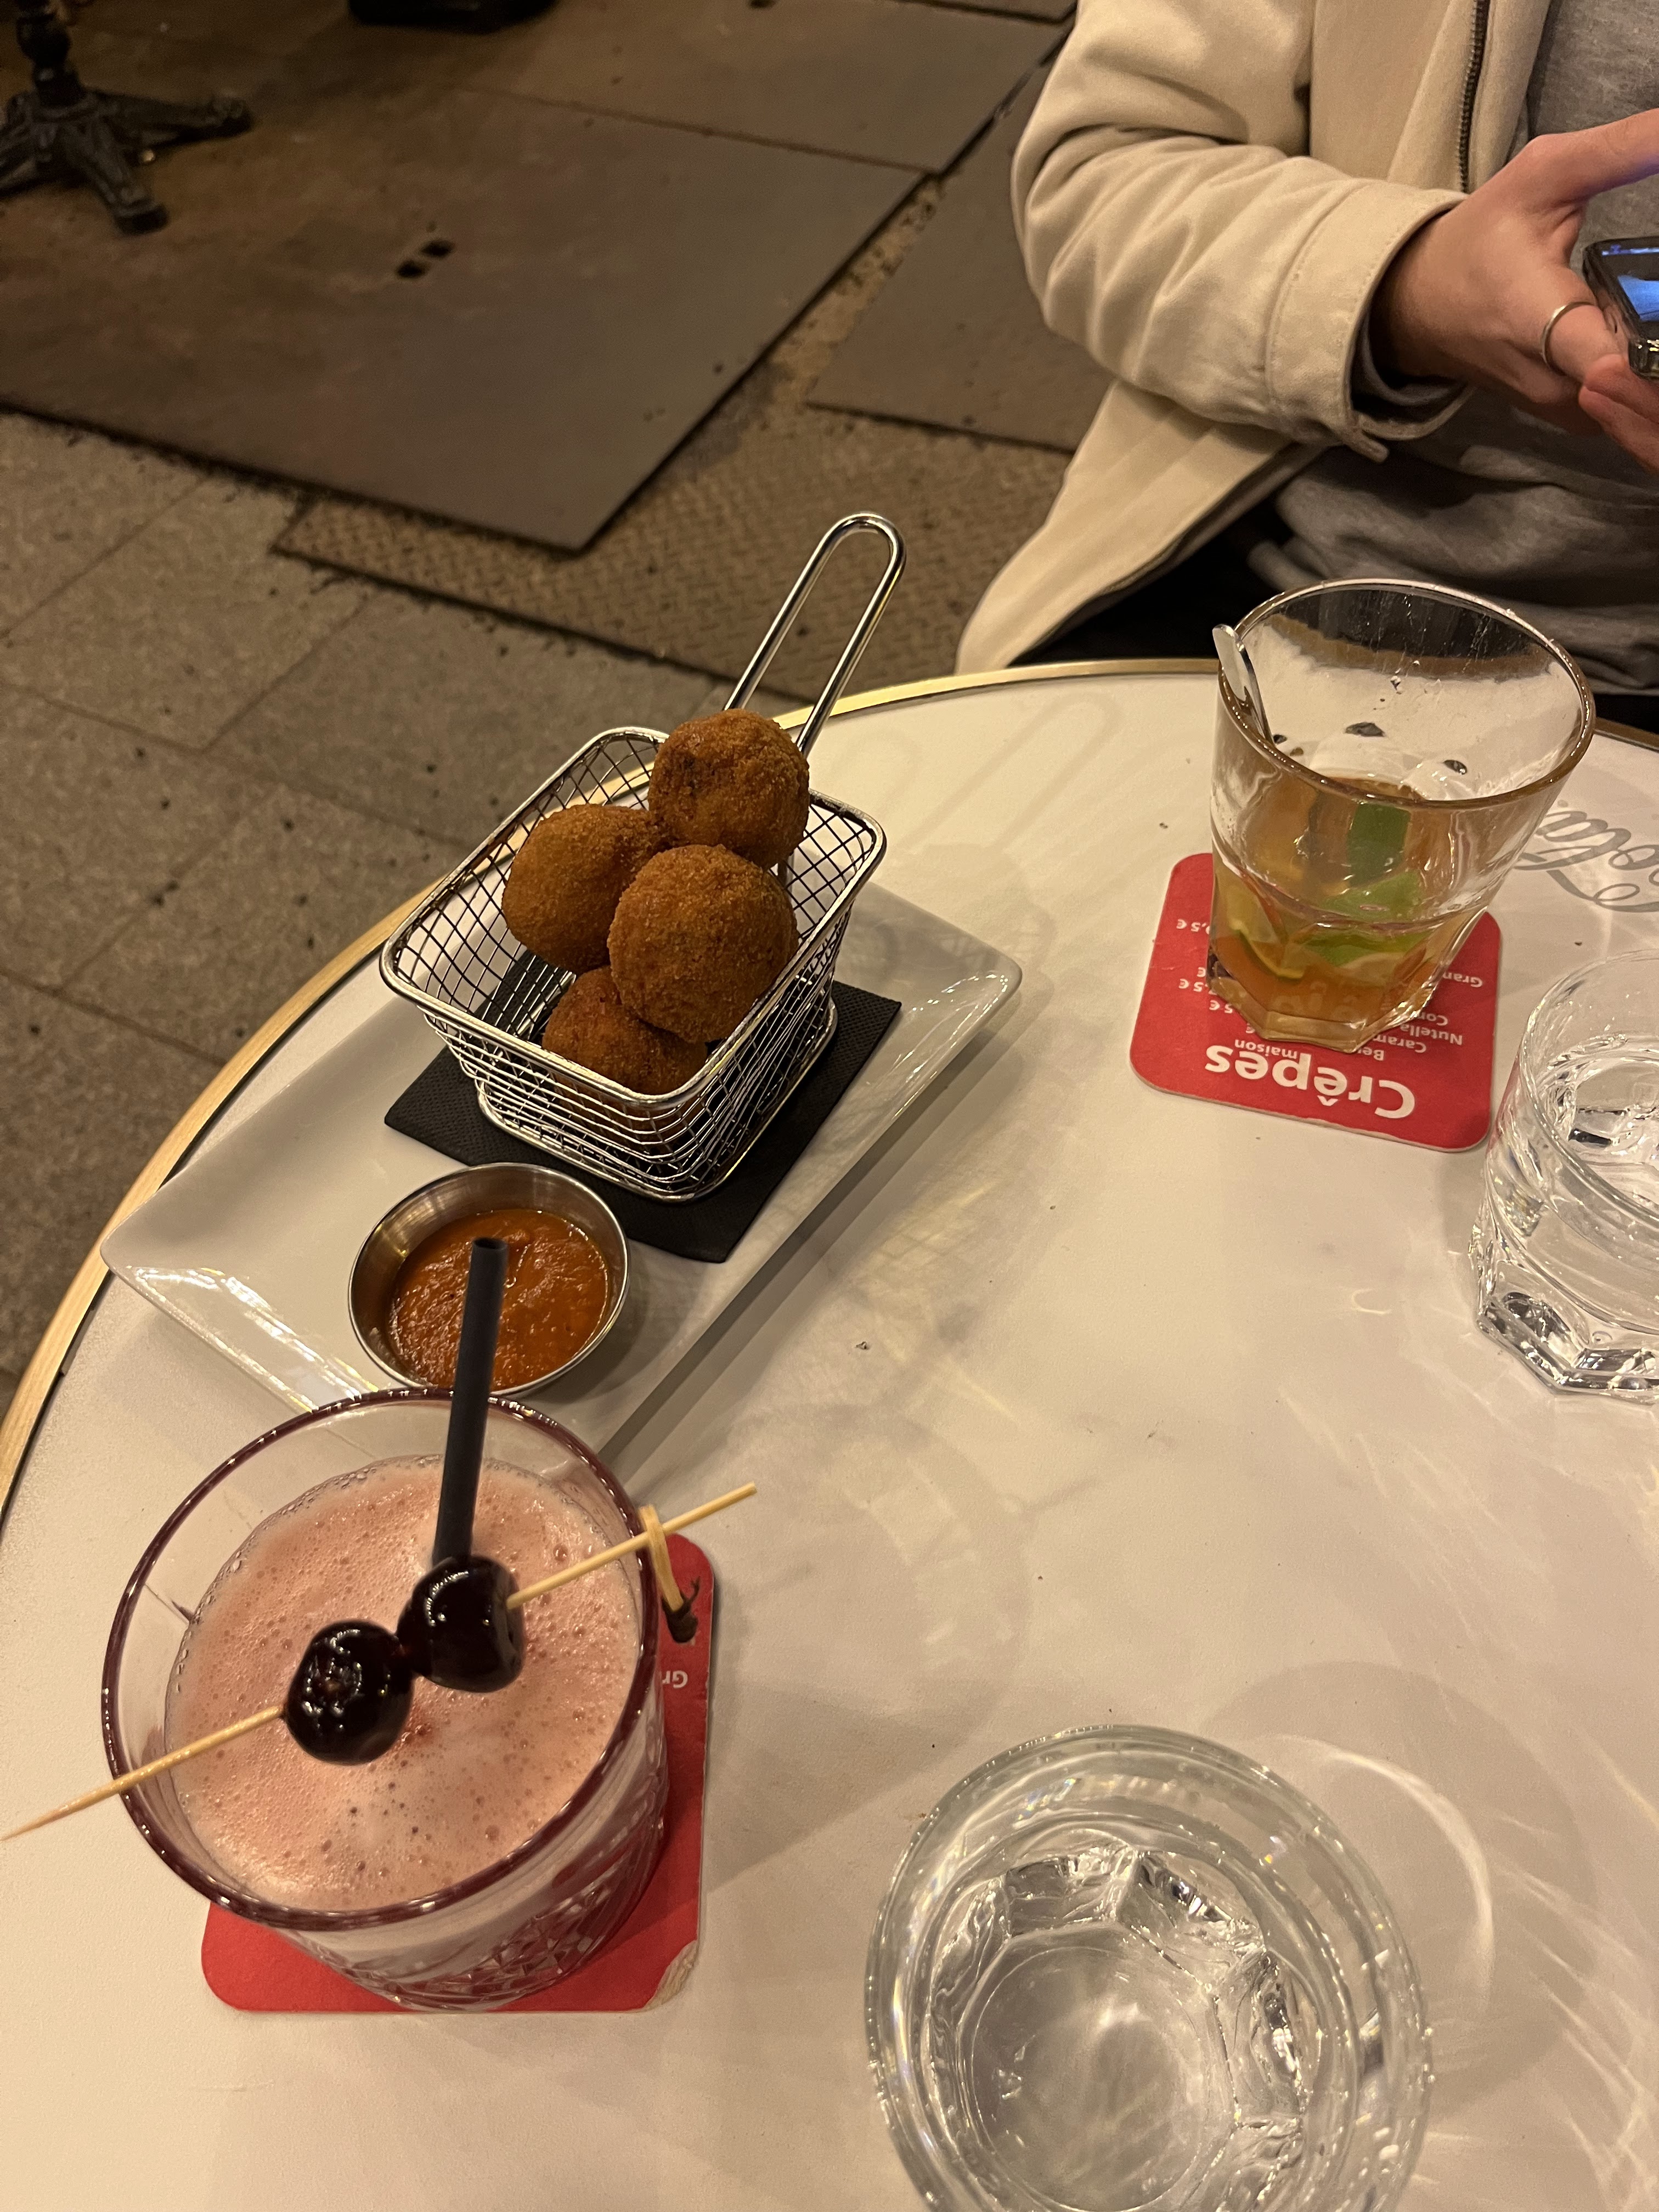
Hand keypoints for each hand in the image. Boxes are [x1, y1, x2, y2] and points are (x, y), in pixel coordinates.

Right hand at [1374, 108, 1658, 472]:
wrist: (1419, 309)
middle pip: (1645, 393)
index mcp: (1542, 325)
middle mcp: (1559, 385)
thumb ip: (1623, 150)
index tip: (1648, 352)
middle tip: (1653, 297)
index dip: (1640, 373)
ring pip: (1642, 405)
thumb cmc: (1481, 239)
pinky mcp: (1581, 419)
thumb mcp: (1546, 175)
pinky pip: (1633, 409)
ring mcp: (1573, 412)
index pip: (1607, 369)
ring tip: (1649, 313)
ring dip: (1655, 365)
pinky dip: (1645, 380)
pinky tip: (1645, 341)